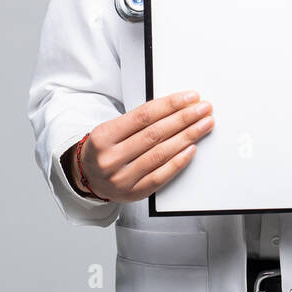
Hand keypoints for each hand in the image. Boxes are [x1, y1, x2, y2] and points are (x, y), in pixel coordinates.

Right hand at [65, 91, 214, 202]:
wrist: (88, 179)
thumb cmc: (105, 149)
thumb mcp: (111, 129)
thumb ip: (139, 121)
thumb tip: (175, 107)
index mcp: (104, 136)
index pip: (144, 115)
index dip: (170, 105)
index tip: (189, 98)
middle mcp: (112, 158)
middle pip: (155, 134)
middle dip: (184, 119)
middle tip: (203, 109)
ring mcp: (122, 178)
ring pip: (161, 154)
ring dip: (187, 137)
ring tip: (203, 125)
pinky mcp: (134, 193)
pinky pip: (161, 176)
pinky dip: (179, 161)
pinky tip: (191, 149)